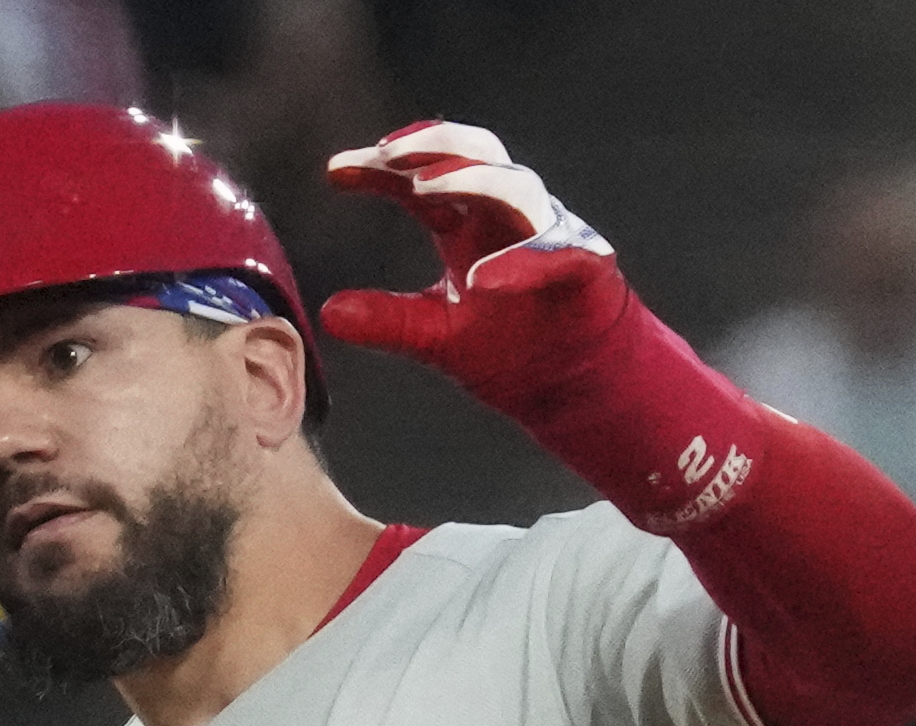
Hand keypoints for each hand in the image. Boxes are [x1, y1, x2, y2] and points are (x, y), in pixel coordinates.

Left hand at [318, 120, 768, 534]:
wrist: (574, 389)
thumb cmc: (511, 350)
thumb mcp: (434, 336)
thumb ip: (386, 321)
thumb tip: (328, 313)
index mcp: (468, 226)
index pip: (421, 180)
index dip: (380, 169)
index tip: (334, 172)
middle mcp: (508, 219)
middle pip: (473, 155)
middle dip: (430, 146)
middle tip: (383, 153)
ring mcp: (549, 237)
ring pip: (516, 188)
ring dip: (470, 182)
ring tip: (422, 189)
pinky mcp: (587, 269)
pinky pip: (559, 254)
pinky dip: (523, 263)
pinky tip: (484, 279)